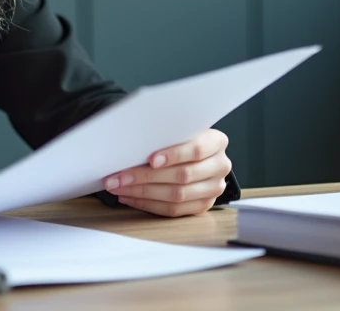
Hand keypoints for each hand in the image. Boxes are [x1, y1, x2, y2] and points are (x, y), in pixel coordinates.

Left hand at [101, 129, 230, 217]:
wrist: (197, 152)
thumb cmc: (181, 137)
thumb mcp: (178, 129)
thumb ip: (164, 134)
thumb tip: (131, 143)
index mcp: (216, 142)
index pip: (196, 149)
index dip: (173, 155)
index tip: (151, 159)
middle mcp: (220, 166)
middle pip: (183, 175)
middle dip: (146, 176)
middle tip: (119, 176)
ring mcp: (213, 188)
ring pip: (177, 195)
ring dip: (142, 192)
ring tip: (119, 187)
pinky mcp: (203, 205)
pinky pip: (173, 210)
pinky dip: (147, 204)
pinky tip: (129, 196)